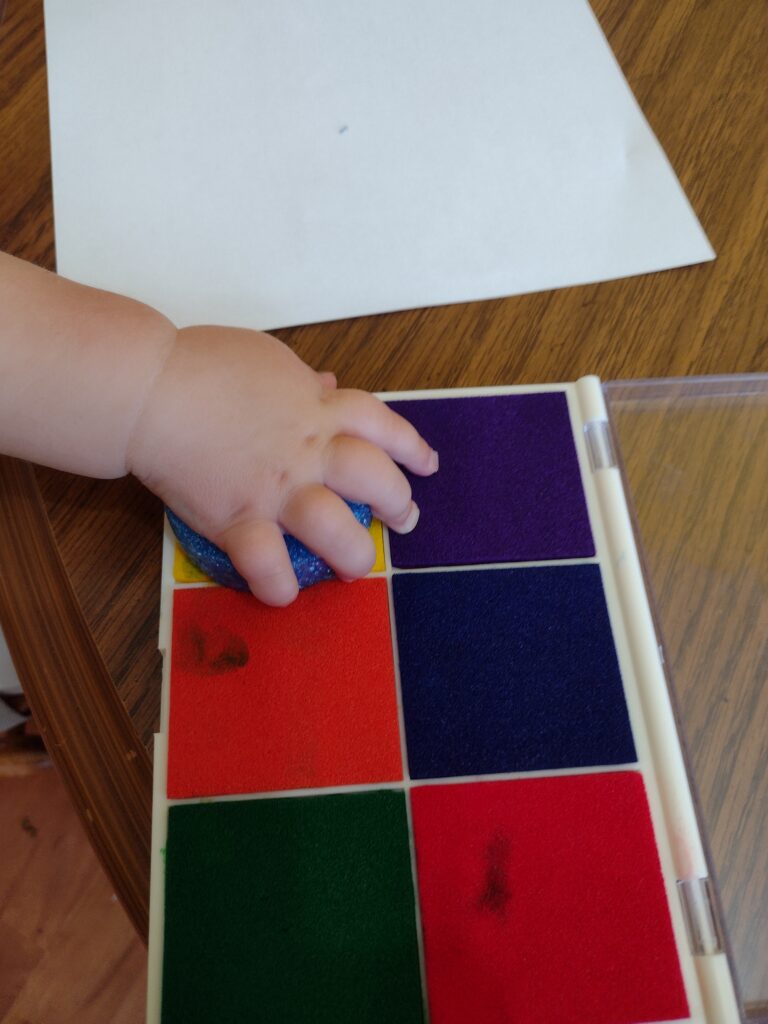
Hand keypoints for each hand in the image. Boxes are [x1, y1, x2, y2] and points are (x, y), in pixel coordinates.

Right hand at [127, 326, 437, 604]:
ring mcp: (276, 489)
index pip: (382, 424)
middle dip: (397, 502)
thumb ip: (302, 382)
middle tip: (402, 519)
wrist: (150, 388)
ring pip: (335, 529)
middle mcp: (308, 451)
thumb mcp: (267, 360)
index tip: (426, 465)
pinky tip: (284, 594)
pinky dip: (278, 586)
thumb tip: (326, 386)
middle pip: (374, 479)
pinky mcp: (238, 519)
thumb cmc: (203, 365)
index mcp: (318, 409)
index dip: (411, 447)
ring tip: (356, 566)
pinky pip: (268, 565)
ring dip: (354, 554)